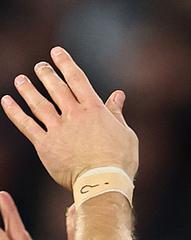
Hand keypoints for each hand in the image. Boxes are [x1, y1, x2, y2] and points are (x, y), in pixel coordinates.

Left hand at [1, 47, 136, 189]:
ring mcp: (58, 129)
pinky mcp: (45, 144)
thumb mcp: (126, 134)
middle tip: (39, 67)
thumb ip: (117, 113)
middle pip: (55, 88)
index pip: (77, 79)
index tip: (56, 53)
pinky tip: (6, 101)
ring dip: (27, 89)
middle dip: (45, 74)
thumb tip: (118, 95)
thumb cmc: (120, 161)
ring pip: (38, 103)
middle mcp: (74, 115)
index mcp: (95, 110)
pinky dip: (14, 112)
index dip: (65, 63)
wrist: (103, 182)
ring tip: (20, 80)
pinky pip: (26, 124)